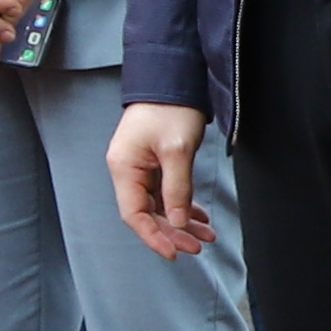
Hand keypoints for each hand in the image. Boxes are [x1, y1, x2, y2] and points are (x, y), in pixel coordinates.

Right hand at [112, 100, 213, 261]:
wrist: (173, 77)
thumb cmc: (170, 108)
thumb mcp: (177, 150)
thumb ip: (176, 188)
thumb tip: (176, 222)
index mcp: (124, 168)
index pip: (134, 214)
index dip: (153, 237)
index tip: (175, 253)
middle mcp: (128, 170)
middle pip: (147, 213)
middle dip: (173, 232)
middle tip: (198, 246)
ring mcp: (140, 167)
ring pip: (158, 206)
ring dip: (181, 222)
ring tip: (206, 235)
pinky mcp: (154, 163)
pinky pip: (165, 193)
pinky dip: (182, 206)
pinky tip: (198, 217)